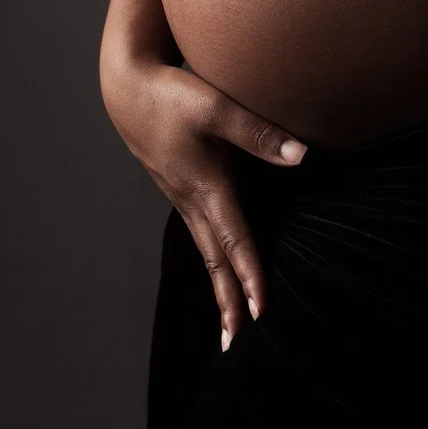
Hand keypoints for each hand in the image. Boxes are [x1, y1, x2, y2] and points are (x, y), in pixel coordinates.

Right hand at [101, 54, 307, 349]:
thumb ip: (259, 133)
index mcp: (204, 186)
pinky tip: (219, 260)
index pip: (233, 242)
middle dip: (228, 302)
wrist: (126, 85)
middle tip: (236, 343)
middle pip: (214, 260)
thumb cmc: (171, 93)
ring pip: (205, 249)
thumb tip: (301, 156)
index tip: (261, 314)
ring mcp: (181, 194)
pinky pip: (199, 232)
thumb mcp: (216, 107)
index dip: (249, 277)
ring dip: (219, 284)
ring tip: (230, 319)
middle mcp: (191, 198)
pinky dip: (212, 258)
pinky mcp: (178, 184)